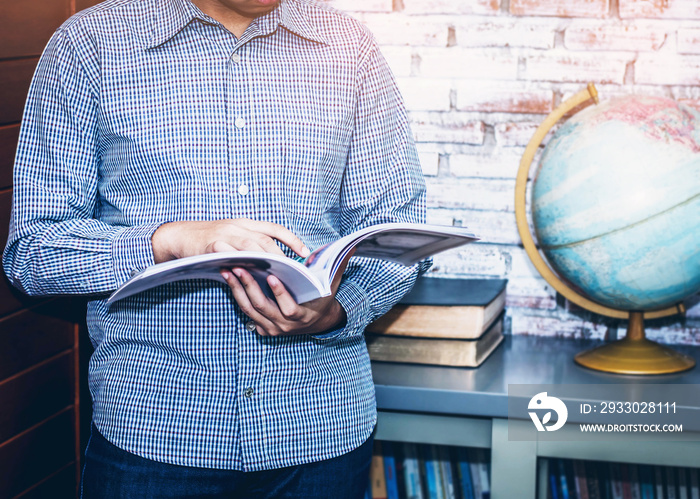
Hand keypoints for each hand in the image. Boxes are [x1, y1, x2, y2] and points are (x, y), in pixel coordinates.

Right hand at [151, 219, 309, 262]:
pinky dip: (242, 262)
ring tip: (278, 273)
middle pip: (265, 239)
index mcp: (245, 224)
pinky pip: (230, 253)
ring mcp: (224, 234)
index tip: (305, 251)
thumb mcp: (232, 238)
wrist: (178, 235)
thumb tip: (270, 266)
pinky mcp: (211, 245)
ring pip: (251, 245)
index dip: (291, 239)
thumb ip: (249, 248)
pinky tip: (251, 273)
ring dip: (266, 259)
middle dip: (281, 254)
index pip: (274, 228)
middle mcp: (237, 226)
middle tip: (293, 270)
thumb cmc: (208, 240)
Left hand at [220, 250, 352, 336]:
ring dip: (237, 290)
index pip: (289, 308)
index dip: (280, 293)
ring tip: (228, 270)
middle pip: (262, 307)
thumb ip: (339, 265)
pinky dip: (237, 296)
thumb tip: (352, 246)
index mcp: (301, 317)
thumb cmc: (322, 297)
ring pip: (250, 310)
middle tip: (239, 267)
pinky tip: (230, 280)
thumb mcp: (331, 284)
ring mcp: (272, 329)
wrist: (317, 321)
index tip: (271, 276)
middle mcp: (284, 326)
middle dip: (249, 286)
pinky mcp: (262, 330)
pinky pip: (246, 313)